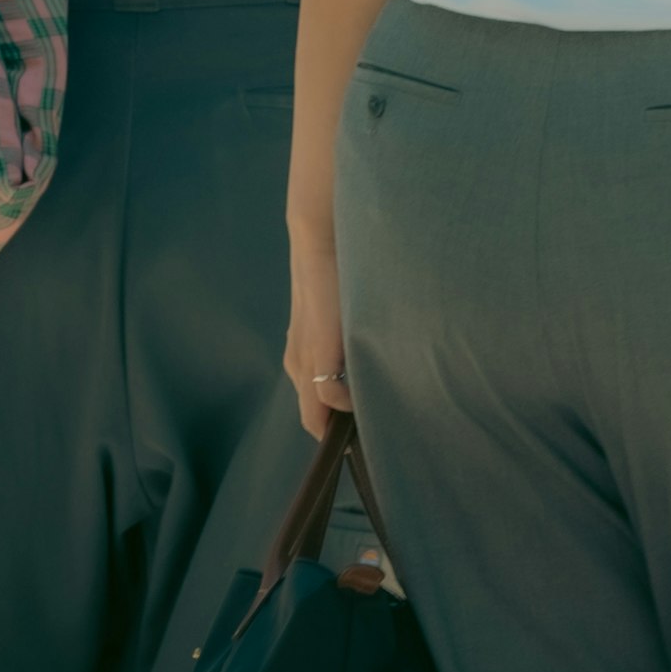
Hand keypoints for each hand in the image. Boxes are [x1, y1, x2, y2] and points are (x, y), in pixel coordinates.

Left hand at [285, 237, 353, 442]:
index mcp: (302, 357)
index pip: (315, 409)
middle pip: (314, 418)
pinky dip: (346, 401)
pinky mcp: (315, 352)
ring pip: (318, 410)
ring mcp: (303, 360)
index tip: (363, 433)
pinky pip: (327, 395)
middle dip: (339, 430)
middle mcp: (297, 363)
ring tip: (371, 417)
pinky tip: (365, 392)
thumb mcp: (343, 316)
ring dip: (342, 418)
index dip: (336, 425)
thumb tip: (373, 372)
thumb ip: (349, 345)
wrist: (321, 239)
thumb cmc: (341, 272)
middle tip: (372, 431)